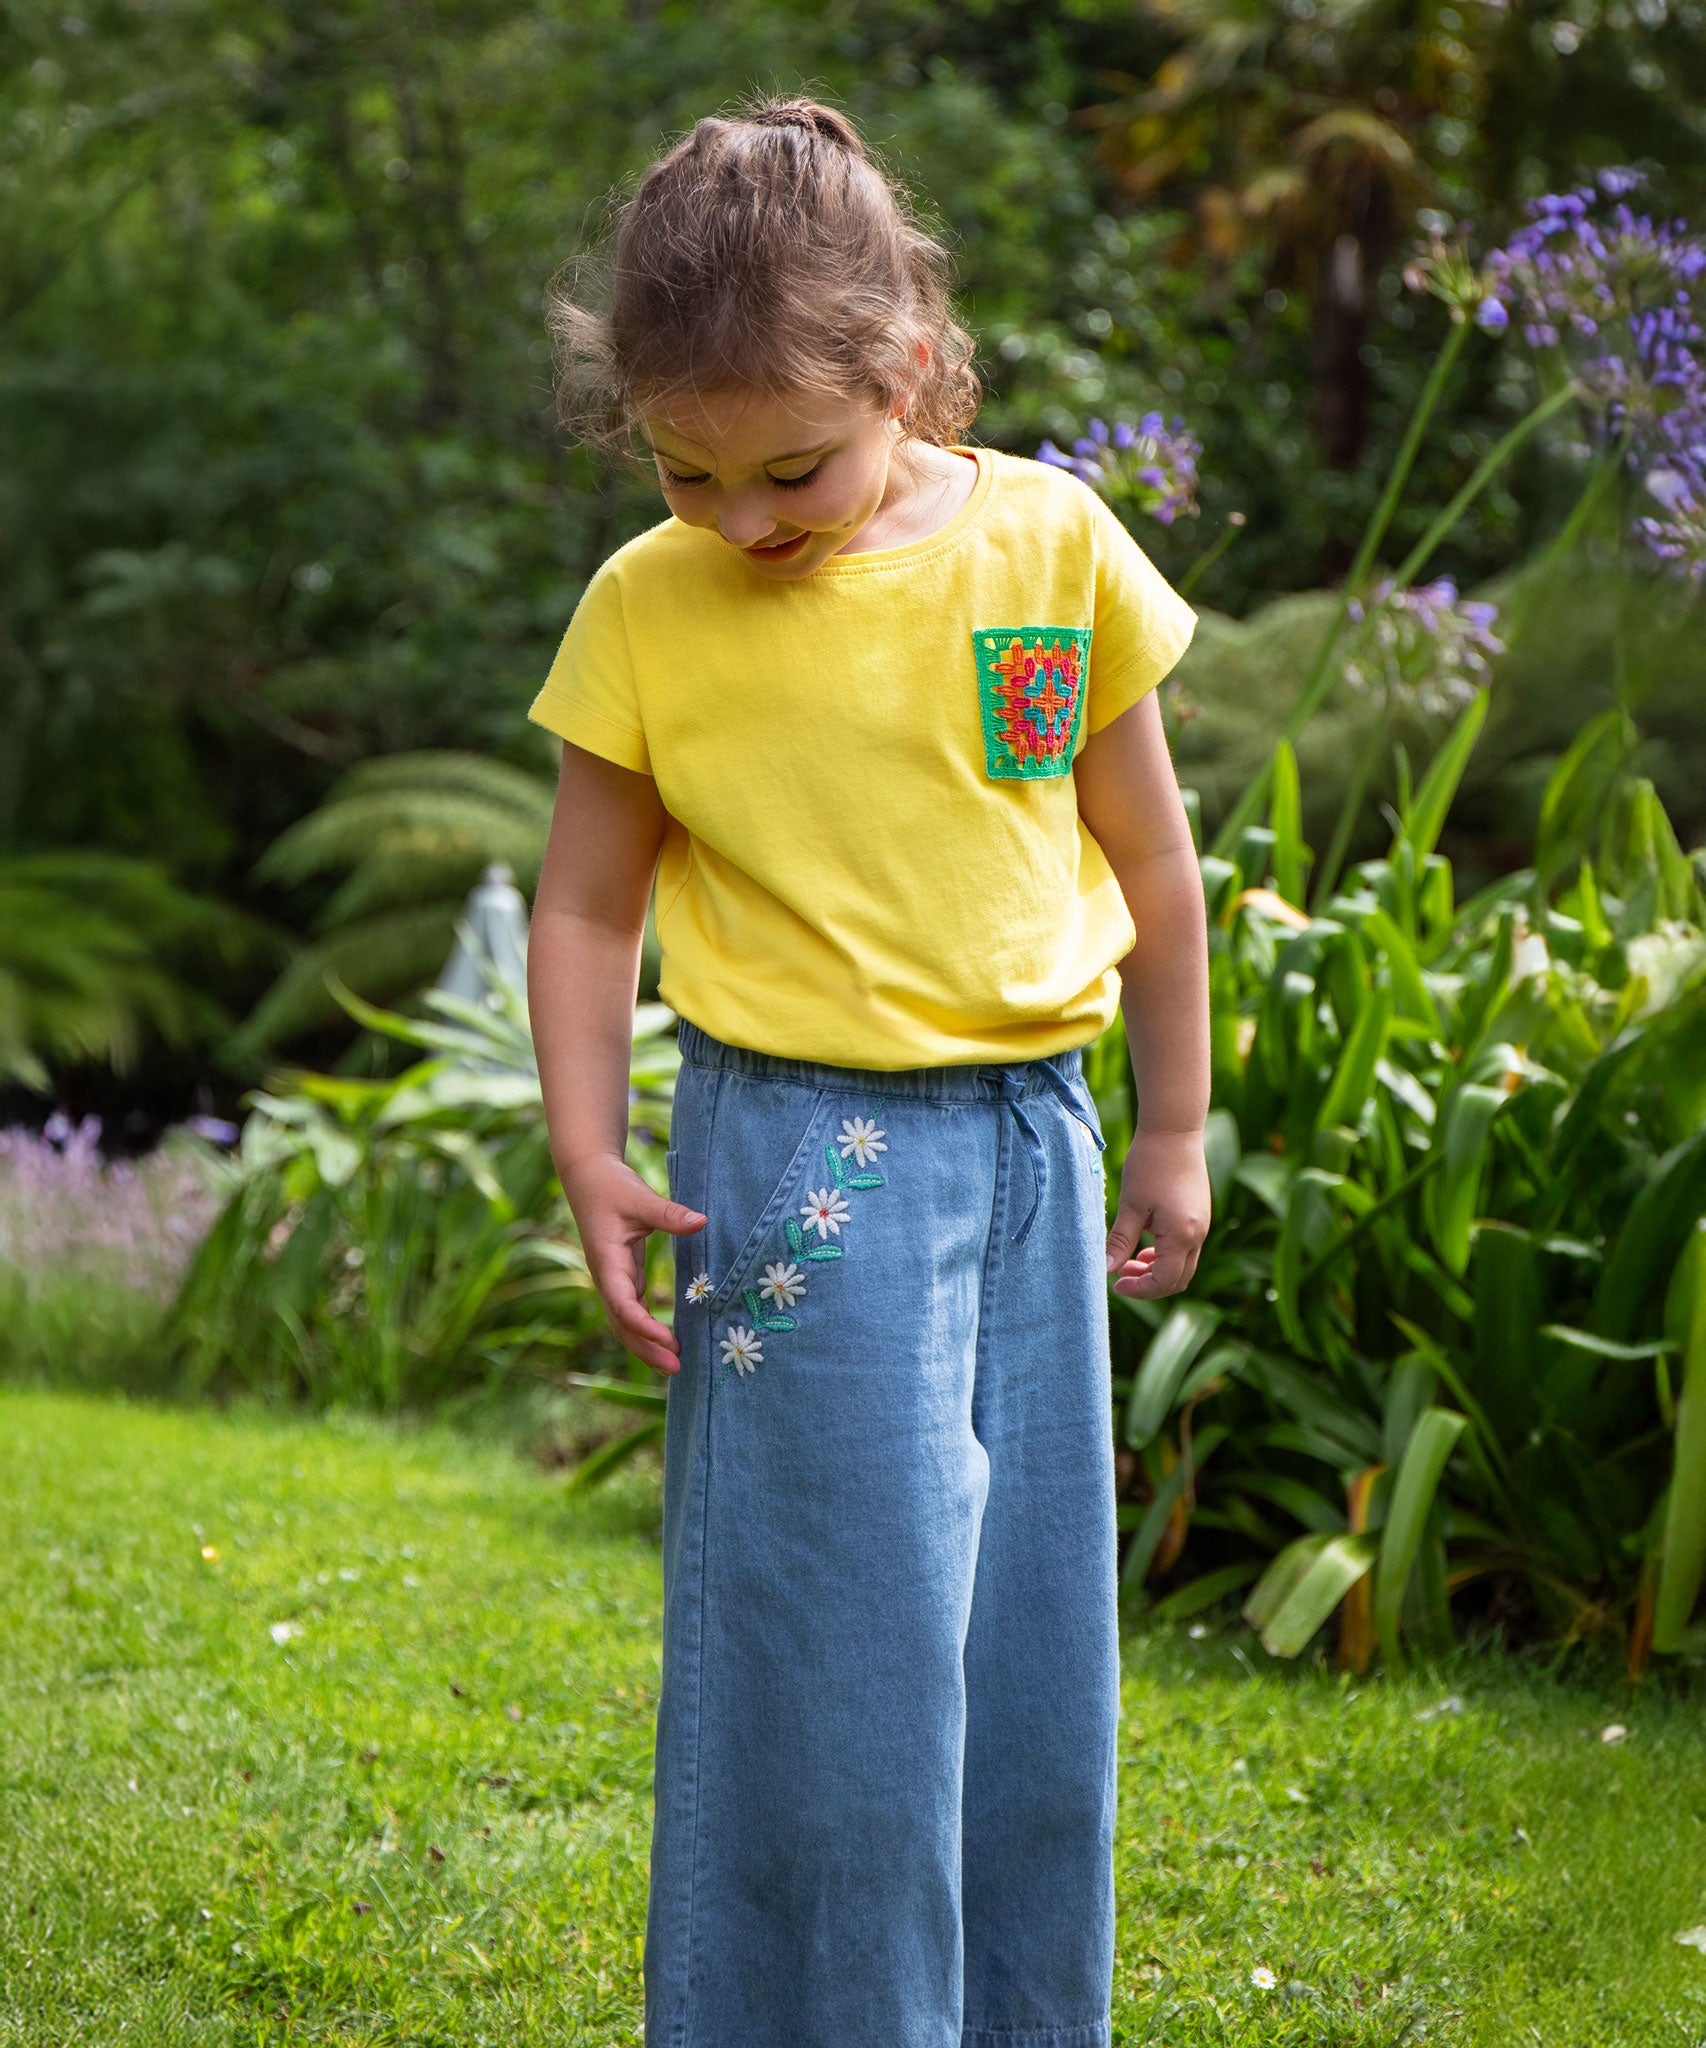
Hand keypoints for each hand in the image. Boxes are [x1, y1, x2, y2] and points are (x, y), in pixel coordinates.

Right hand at [560, 1153, 705, 1375]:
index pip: (622, 1304)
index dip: (643, 1325)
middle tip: (676, 1367)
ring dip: (647, 1345)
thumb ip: (669, 1213)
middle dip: (647, 1348)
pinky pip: (633, 1310)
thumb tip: (701, 1222)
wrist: (589, 1178)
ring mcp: (613, 1279)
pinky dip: (647, 1328)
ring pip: (626, 1322)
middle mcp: (607, 1278)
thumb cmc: (612, 1186)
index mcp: (607, 1263)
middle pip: (623, 1324)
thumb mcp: (640, 1197)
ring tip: (675, 1364)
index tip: (667, 1338)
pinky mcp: (623, 1275)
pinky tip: (666, 1341)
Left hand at [1105, 1127, 1210, 1299]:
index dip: (1140, 1290)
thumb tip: (1105, 1268)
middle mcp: (1197, 1234)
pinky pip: (1185, 1249)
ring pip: (1183, 1265)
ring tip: (1128, 1261)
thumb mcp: (1130, 1204)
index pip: (1164, 1281)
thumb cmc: (1150, 1164)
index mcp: (1181, 1235)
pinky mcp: (1198, 1216)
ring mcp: (1201, 1225)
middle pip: (1178, 1280)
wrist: (1174, 1130)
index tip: (1115, 1283)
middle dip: (1149, 1284)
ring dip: (1157, 1270)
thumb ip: (1120, 1240)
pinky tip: (1143, 1245)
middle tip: (1120, 1275)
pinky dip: (1165, 1255)